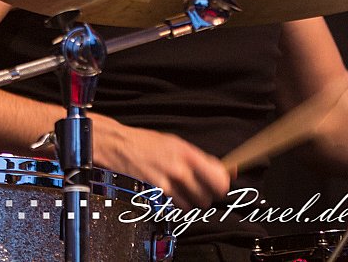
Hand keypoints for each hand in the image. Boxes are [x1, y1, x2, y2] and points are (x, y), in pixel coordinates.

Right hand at [94, 116, 229, 209]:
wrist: (122, 146)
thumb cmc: (149, 143)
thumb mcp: (178, 144)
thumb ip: (201, 159)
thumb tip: (224, 170)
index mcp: (189, 153)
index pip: (219, 177)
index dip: (223, 183)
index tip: (222, 184)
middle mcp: (181, 168)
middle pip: (211, 193)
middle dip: (211, 192)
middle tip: (206, 188)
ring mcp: (169, 181)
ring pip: (197, 203)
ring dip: (196, 199)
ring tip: (190, 190)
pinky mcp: (158, 191)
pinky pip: (180, 205)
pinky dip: (182, 203)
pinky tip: (177, 193)